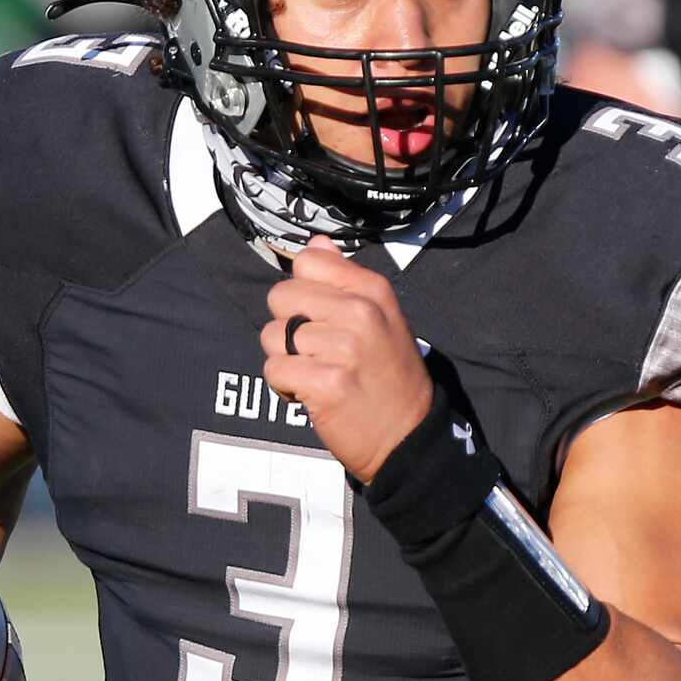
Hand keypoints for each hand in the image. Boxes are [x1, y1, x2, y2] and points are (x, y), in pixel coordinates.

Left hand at [260, 238, 433, 482]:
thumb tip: (316, 244)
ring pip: (272, 336)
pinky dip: (284, 387)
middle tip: (315, 352)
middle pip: (280, 297)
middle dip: (287, 327)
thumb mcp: (382, 318)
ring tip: (315, 374)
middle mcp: (360, 313)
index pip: (308, 262)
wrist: (409, 437)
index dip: (302, 292)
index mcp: (373, 291)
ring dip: (286, 360)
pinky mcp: (326, 383)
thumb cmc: (390, 378)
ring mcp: (343, 348)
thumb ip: (345, 279)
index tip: (319, 317)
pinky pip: (274, 370)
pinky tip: (309, 394)